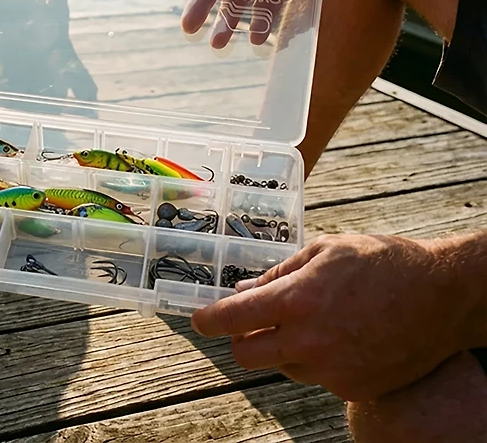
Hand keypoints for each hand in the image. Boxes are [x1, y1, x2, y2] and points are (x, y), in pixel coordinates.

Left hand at [191, 234, 471, 401]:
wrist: (441, 296)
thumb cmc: (382, 262)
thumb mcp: (324, 251)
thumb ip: (280, 274)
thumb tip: (246, 291)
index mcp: (297, 301)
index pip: (233, 319)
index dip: (208, 320)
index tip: (200, 319)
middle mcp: (309, 342)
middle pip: (246, 355)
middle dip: (240, 338)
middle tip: (251, 320)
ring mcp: (333, 371)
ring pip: (281, 366)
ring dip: (282, 347)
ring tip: (313, 320)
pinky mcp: (354, 389)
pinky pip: (316, 378)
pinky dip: (315, 360)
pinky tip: (338, 336)